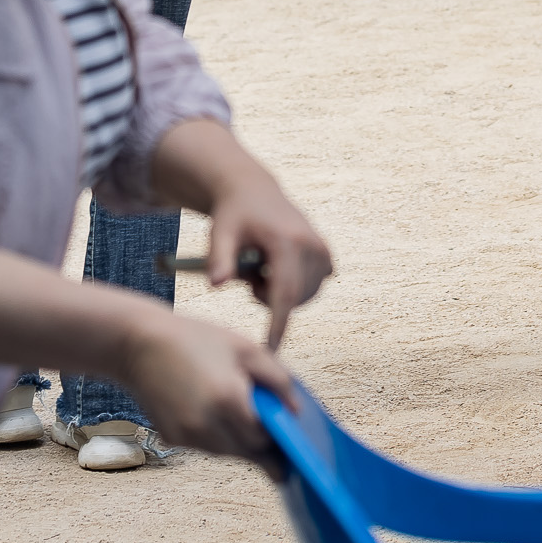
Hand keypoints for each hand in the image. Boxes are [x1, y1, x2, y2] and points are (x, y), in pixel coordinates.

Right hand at [119, 305, 298, 460]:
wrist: (138, 344)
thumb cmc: (195, 339)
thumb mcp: (244, 348)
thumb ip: (278, 379)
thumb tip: (295, 410)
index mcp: (228, 399)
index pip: (264, 439)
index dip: (279, 442)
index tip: (292, 447)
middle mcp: (206, 424)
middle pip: (246, 452)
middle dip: (263, 450)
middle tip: (278, 447)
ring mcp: (186, 435)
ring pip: (225, 452)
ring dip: (240, 444)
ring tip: (252, 429)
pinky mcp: (171, 438)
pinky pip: (204, 446)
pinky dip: (217, 437)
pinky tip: (219, 417)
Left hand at [207, 171, 334, 348]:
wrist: (253, 191)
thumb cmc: (233, 215)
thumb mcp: (220, 234)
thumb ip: (218, 260)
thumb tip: (215, 285)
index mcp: (286, 240)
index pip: (285, 293)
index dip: (278, 325)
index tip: (269, 350)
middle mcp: (311, 244)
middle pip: (294, 299)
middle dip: (270, 301)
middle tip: (250, 279)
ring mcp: (322, 249)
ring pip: (305, 296)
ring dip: (282, 294)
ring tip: (262, 269)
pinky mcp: (326, 253)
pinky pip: (313, 287)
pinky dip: (295, 286)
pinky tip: (278, 267)